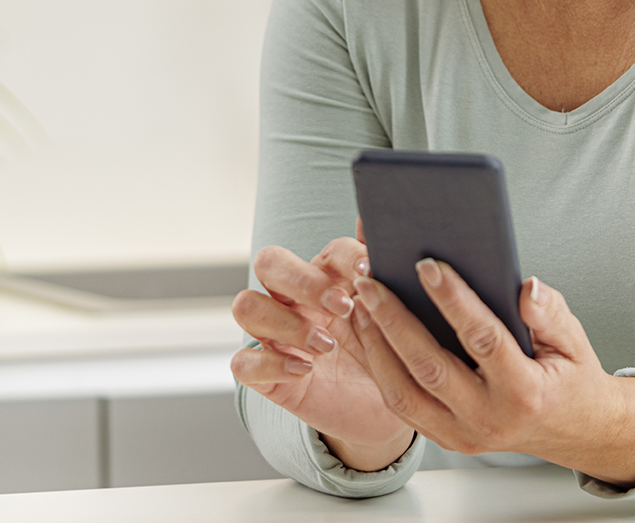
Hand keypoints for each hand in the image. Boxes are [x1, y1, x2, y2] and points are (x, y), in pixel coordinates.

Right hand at [230, 234, 415, 469]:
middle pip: (269, 262)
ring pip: (246, 306)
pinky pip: (242, 363)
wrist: (380, 414)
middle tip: (343, 307)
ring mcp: (274, 336)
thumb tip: (378, 221)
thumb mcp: (392, 318)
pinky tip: (305, 370)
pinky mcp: (265, 375)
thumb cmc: (383, 358)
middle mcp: (292, 300)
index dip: (344, 257)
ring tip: (326, 345)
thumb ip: (383, 271)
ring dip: (285, 322)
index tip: (369, 272)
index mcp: (326, 279)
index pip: (324, 250)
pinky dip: (270, 364)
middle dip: (304, 280)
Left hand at [348, 260, 634, 486]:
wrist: (573, 431)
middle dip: (395, 320)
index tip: (427, 264)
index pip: (483, 340)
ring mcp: (463, 435)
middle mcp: (489, 420)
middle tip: (370, 280)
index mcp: (525, 393)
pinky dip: (378, 368)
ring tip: (360, 303)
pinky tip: (366, 333)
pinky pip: (401, 406)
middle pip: (430, 367)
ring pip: (404, 393)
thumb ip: (550, 313)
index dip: (454, 300)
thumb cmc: (569, 375)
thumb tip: (525, 288)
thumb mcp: (574, 340)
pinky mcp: (445, 438)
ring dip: (375, 345)